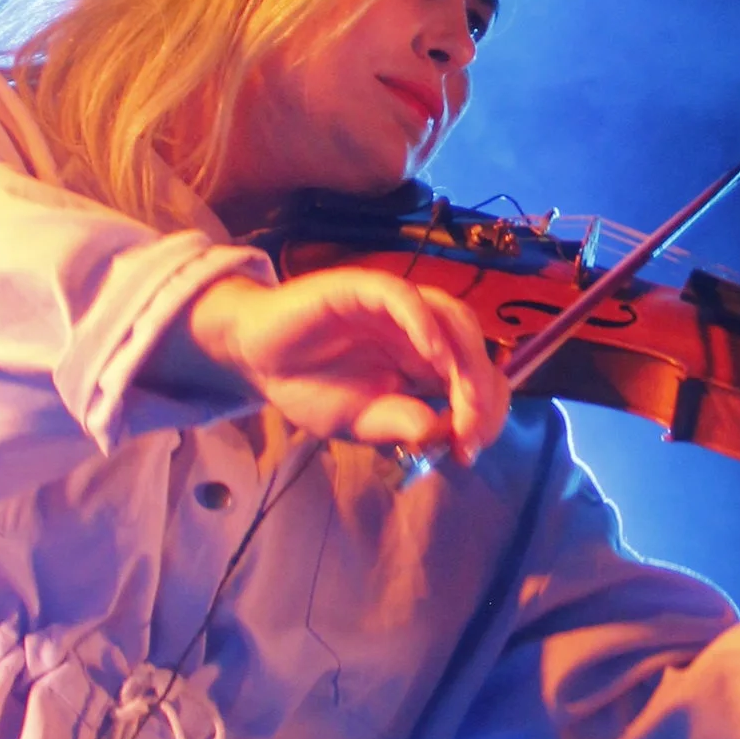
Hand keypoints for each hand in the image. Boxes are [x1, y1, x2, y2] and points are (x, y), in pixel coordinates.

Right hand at [184, 267, 511, 466]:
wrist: (256, 360)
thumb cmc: (309, 387)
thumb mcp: (360, 421)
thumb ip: (400, 424)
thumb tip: (443, 432)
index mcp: (422, 361)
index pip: (474, 376)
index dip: (483, 411)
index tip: (469, 450)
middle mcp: (418, 329)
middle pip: (472, 345)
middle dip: (481, 389)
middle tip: (470, 431)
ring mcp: (394, 306)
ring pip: (451, 316)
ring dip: (465, 357)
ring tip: (463, 398)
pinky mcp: (365, 288)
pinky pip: (404, 298)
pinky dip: (425, 323)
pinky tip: (434, 356)